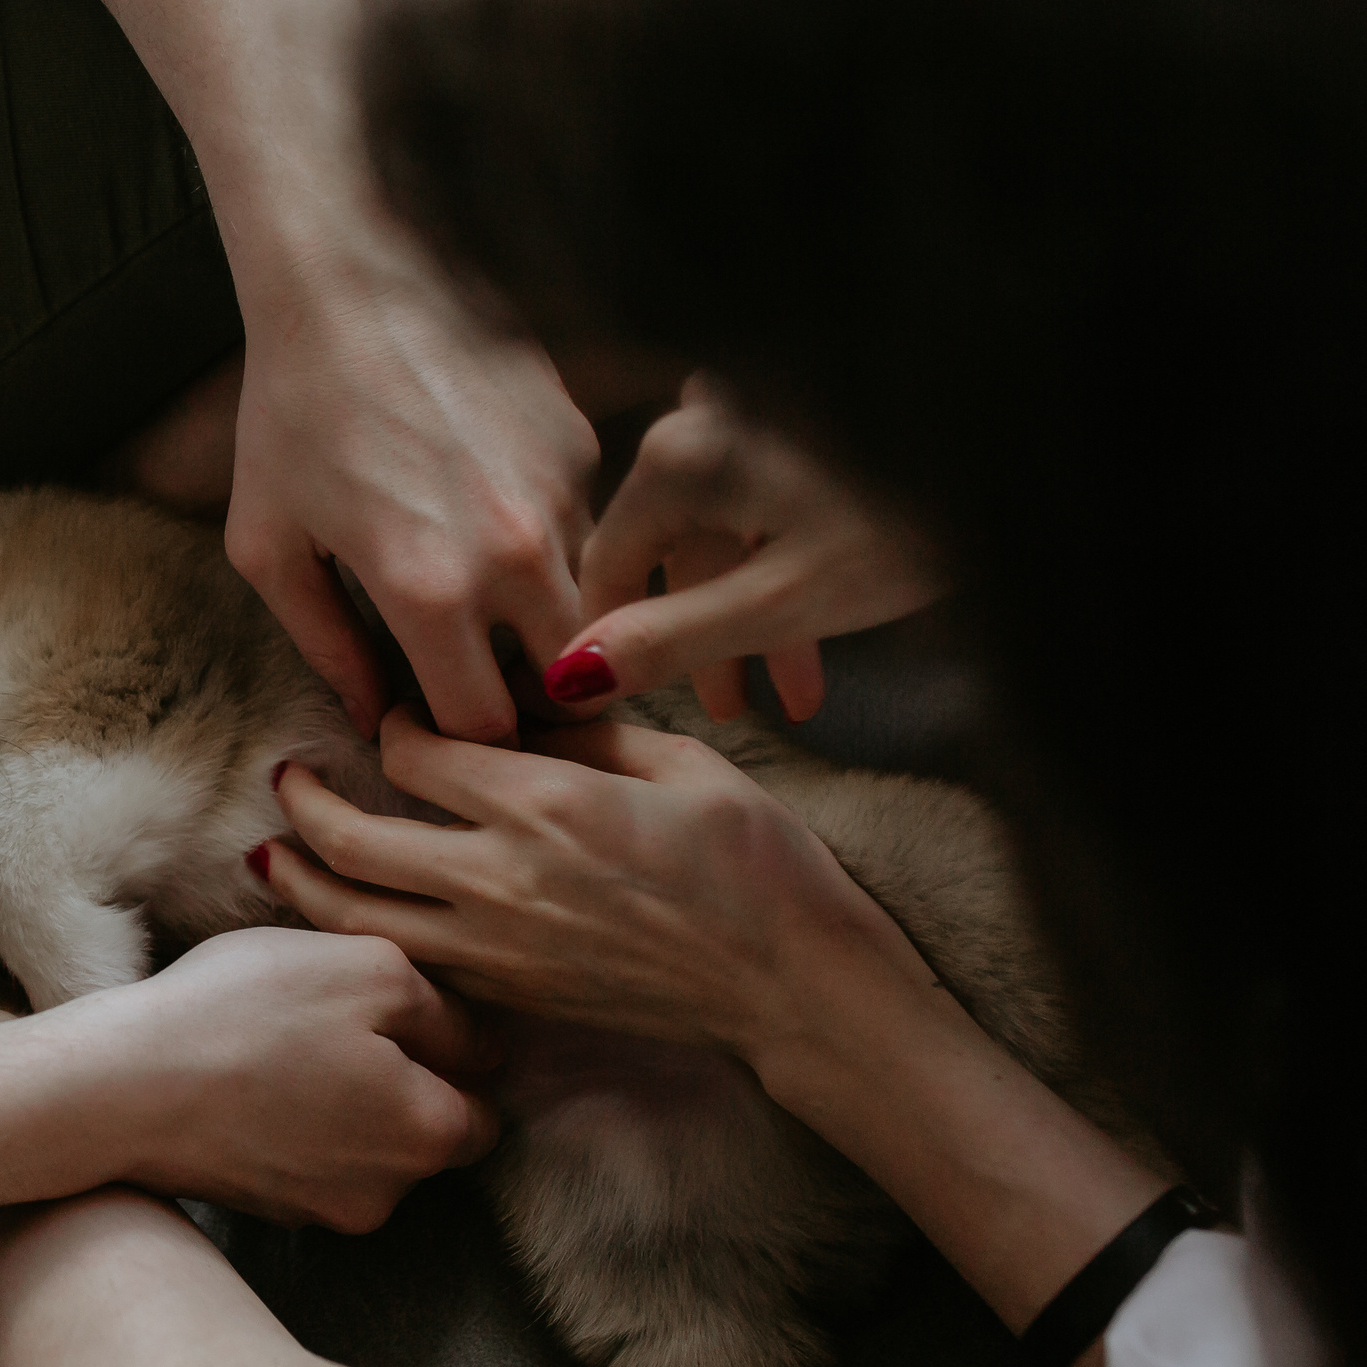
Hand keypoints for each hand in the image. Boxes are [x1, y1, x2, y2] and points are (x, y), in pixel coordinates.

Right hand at [44, 927, 497, 1232]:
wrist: (121, 1087)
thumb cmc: (247, 1014)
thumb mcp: (369, 967)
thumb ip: (447, 1008)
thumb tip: (482, 1043)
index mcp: (432, 1134)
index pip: (485, 1102)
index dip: (456, 1051)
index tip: (409, 1011)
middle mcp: (390, 1193)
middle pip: (425, 1130)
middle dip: (400, 1080)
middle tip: (339, 1020)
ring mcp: (322, 1211)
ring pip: (364, 1145)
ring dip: (345, 1102)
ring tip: (287, 1045)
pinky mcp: (267, 1209)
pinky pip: (308, 1159)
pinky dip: (294, 1123)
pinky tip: (253, 1078)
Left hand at [97, 0, 597, 744]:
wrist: (352, 279)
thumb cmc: (289, 412)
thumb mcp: (271, 546)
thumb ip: (324, 646)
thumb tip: (370, 717)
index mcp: (427, 591)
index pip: (483, 728)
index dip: (458, 744)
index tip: (430, 727)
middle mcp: (512, 553)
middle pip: (558, 685)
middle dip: (523, 702)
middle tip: (477, 688)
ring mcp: (561, 496)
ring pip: (582, 610)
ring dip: (544, 628)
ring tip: (488, 611)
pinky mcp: (584, 446)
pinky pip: (585, 534)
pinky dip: (550, 551)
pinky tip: (493, 521)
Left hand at [255, 708, 924, 1055]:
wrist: (790, 984)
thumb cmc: (755, 862)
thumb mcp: (680, 760)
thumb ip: (584, 726)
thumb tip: (515, 700)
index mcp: (543, 803)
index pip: (414, 752)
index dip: (391, 722)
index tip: (395, 711)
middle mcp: (501, 878)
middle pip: (356, 839)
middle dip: (307, 801)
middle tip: (287, 774)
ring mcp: (497, 948)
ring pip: (358, 917)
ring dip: (303, 881)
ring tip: (273, 850)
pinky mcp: (508, 996)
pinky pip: (404, 960)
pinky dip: (355, 935)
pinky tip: (339, 914)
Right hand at [544, 379, 945, 721]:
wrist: (1031, 450)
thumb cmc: (918, 519)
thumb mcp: (784, 600)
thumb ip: (671, 639)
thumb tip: (572, 677)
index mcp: (680, 455)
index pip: (607, 560)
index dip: (606, 640)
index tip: (608, 702)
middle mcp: (705, 419)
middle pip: (673, 548)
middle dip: (705, 640)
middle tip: (730, 715)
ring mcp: (757, 413)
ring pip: (727, 532)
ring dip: (756, 617)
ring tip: (797, 697)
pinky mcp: (805, 420)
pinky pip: (768, 504)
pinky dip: (785, 567)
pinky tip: (823, 632)